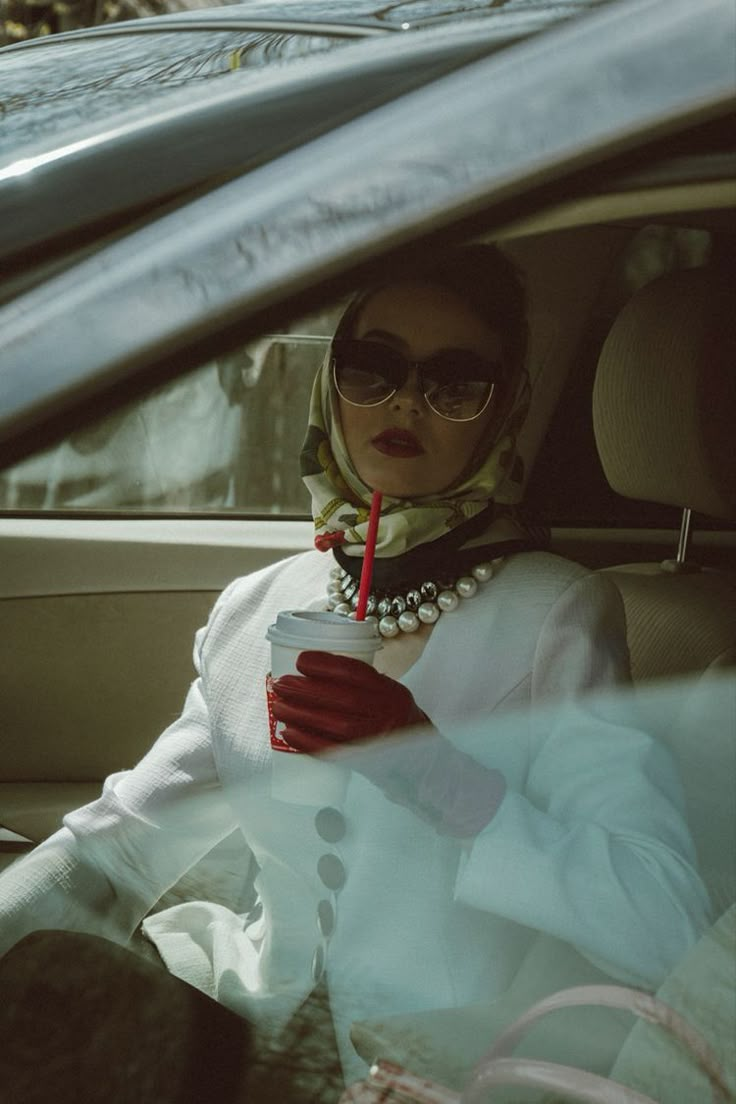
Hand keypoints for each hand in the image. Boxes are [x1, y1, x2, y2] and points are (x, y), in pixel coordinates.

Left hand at [270, 651, 504, 837]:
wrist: (421, 763)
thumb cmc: (397, 722)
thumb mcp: (390, 695)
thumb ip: (363, 683)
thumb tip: (316, 670)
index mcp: (392, 693)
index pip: (357, 673)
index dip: (326, 664)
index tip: (301, 660)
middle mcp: (387, 715)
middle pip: (341, 699)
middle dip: (305, 689)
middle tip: (280, 684)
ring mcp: (376, 740)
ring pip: (332, 725)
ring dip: (300, 713)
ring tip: (278, 705)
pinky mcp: (364, 762)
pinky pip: (331, 751)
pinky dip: (305, 741)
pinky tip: (287, 732)